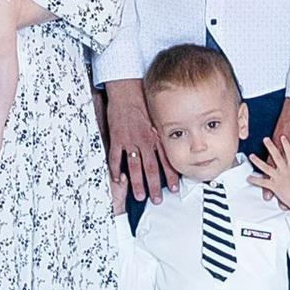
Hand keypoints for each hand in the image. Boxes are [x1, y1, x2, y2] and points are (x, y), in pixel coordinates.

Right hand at [103, 77, 169, 204]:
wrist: (127, 89)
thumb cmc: (143, 101)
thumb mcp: (157, 117)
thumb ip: (161, 133)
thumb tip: (173, 145)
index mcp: (155, 136)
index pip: (165, 160)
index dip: (170, 176)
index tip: (174, 189)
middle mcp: (144, 140)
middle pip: (150, 167)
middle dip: (154, 186)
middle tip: (157, 200)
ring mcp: (129, 139)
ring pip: (134, 166)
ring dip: (137, 182)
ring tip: (139, 196)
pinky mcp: (116, 137)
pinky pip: (115, 156)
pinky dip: (115, 169)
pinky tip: (117, 179)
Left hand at [251, 129, 289, 214]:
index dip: (286, 145)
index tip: (283, 137)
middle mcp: (285, 171)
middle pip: (277, 157)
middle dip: (271, 147)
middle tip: (265, 139)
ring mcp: (279, 178)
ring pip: (267, 167)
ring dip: (258, 161)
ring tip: (252, 156)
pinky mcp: (275, 186)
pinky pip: (263, 182)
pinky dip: (255, 180)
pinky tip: (249, 178)